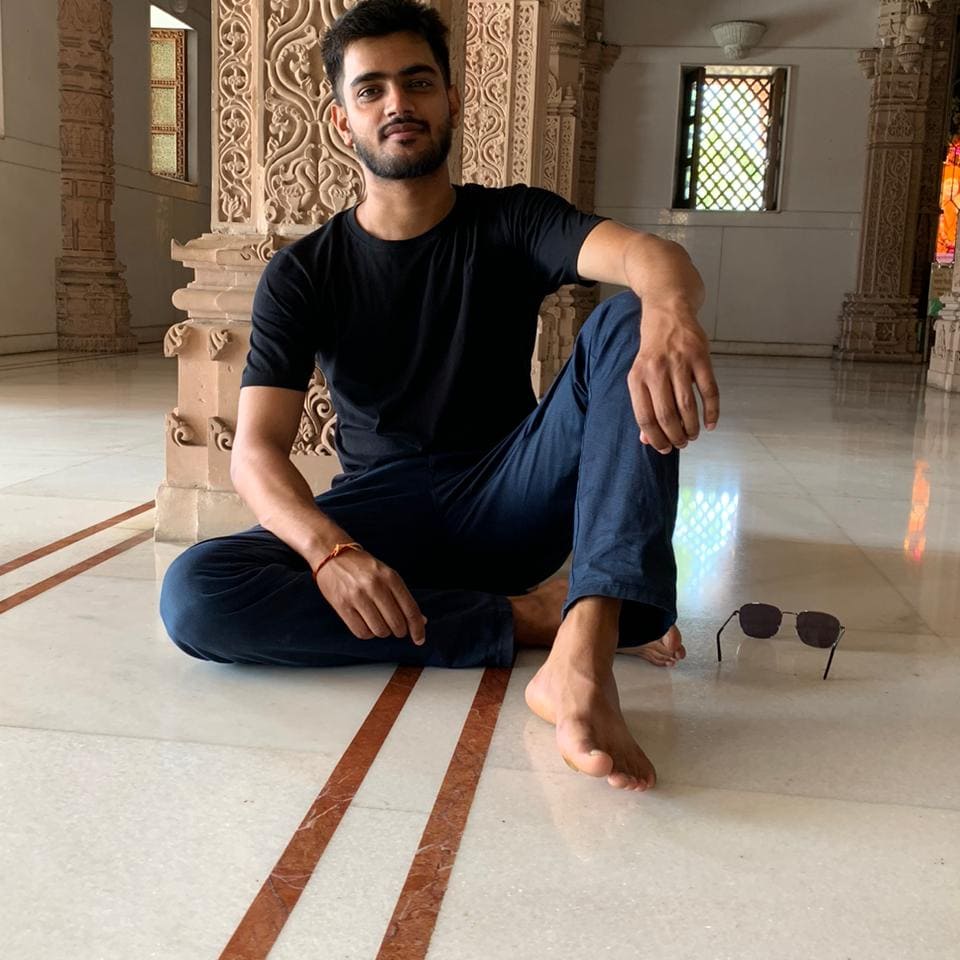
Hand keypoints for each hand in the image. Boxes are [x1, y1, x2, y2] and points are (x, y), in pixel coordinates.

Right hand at [314, 549, 426, 645]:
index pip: (410, 610)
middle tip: (396, 627)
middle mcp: (375, 586)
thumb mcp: (387, 575)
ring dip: (382, 632)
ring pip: (380, 631)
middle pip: (396, 624)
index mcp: (390, 577)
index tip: (419, 640)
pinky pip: (362, 633)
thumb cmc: (363, 567)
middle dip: (399, 631)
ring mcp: (357, 597)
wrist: (332, 554)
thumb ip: (403, 598)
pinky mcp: (342, 606)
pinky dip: (367, 633)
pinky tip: (366, 623)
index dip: (417, 629)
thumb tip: (421, 621)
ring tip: (378, 622)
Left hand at [627, 306, 718, 453]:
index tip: (665, 448)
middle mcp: (655, 371)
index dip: (656, 438)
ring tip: (693, 435)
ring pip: (687, 406)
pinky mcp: (700, 356)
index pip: (644, 417)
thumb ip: (643, 405)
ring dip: (692, 426)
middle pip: (666, 415)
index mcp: (636, 378)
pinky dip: (712, 411)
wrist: (667, 311)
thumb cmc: (653, 349)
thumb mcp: (640, 374)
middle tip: (682, 443)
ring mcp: (679, 362)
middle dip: (676, 436)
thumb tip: (646, 439)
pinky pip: (709, 390)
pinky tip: (710, 423)